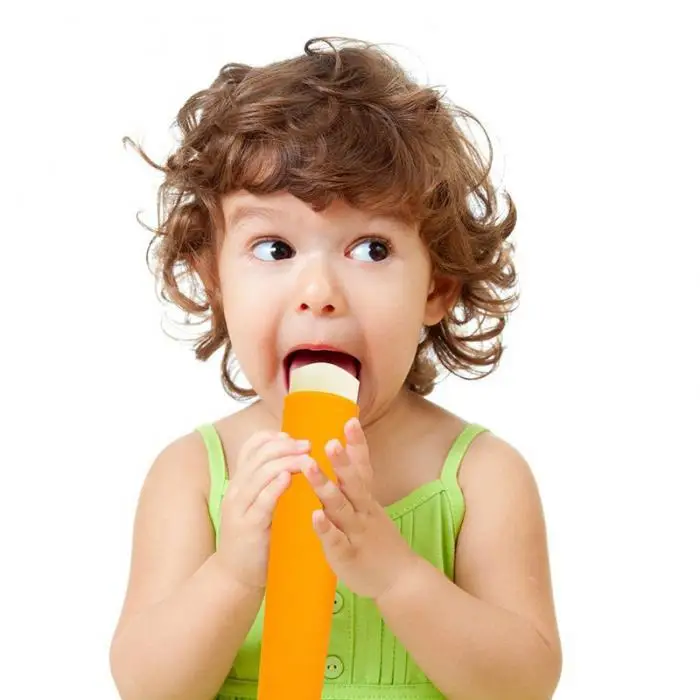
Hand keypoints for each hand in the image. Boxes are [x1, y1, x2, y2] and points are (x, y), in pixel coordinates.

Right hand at [215, 430, 312, 590]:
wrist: (234, 578)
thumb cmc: (254, 539)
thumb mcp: (257, 505)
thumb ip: (269, 485)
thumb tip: (292, 463)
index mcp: (241, 481)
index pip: (252, 446)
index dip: (275, 437)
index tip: (295, 438)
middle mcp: (237, 489)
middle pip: (261, 455)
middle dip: (287, 446)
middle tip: (309, 446)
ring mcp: (240, 507)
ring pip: (262, 473)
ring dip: (287, 461)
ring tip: (307, 458)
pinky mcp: (249, 527)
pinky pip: (261, 501)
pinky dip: (275, 487)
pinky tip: (288, 479)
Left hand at [300, 417, 420, 600]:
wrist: (400, 581)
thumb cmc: (380, 542)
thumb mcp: (370, 508)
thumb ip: (354, 488)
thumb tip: (340, 461)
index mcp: (366, 500)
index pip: (363, 467)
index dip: (357, 445)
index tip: (350, 420)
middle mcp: (363, 512)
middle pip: (352, 482)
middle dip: (340, 461)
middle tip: (328, 441)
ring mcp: (356, 533)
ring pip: (340, 507)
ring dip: (325, 487)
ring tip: (310, 467)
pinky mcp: (348, 555)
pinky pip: (336, 540)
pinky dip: (325, 528)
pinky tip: (314, 517)